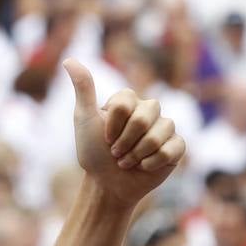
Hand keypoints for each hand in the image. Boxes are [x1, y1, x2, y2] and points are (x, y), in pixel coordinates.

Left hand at [65, 59, 184, 207]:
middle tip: (115, 153)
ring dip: (137, 154)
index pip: (126, 102)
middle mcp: (149, 111)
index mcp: (130, 101)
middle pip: (144, 117)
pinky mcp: (176, 147)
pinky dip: (153, 162)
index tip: (104, 138)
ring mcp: (165, 128)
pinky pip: (173, 148)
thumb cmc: (93, 153)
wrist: (106, 185)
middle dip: (125, 141)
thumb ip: (83, 88)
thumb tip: (69, 59)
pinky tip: (144, 167)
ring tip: (127, 161)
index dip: (112, 125)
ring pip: (160, 132)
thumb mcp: (84, 119)